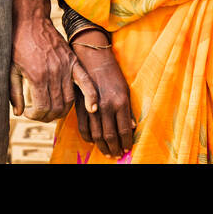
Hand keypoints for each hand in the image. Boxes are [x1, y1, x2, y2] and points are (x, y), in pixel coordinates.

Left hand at [10, 10, 84, 122]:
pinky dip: (91, 97)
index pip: (42, 108)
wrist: (31, 20)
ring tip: (51, 110)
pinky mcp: (73, 61)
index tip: (28, 113)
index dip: (35, 116)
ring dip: (61, 111)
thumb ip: (14, 93)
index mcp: (37, 76)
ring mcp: (66, 67)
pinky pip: (86, 82)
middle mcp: (54, 73)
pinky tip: (91, 108)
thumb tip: (18, 112)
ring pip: (69, 99)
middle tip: (38, 114)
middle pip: (57, 107)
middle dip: (47, 116)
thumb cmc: (18, 43)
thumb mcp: (11, 69)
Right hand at [70, 32, 133, 157]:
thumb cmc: (112, 73)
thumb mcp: (125, 89)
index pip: (124, 130)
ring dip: (102, 147)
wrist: (93, 57)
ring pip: (97, 135)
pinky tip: (93, 142)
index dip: (126, 142)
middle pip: (110, 136)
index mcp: (120, 102)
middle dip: (114, 149)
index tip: (127, 149)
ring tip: (107, 153)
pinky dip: (88, 138)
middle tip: (117, 155)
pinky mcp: (80, 106)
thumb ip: (128, 109)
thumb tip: (132, 127)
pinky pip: (83, 128)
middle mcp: (106, 106)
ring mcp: (92, 107)